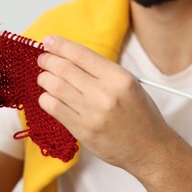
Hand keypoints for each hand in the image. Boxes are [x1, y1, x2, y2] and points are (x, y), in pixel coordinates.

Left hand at [37, 35, 173, 169]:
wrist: (150, 150)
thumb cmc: (140, 116)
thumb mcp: (130, 85)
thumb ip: (102, 72)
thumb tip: (70, 58)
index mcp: (119, 78)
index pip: (81, 54)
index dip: (60, 45)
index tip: (48, 42)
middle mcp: (105, 94)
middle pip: (65, 68)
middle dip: (47, 60)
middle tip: (42, 59)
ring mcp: (93, 113)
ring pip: (56, 87)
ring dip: (44, 79)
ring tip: (44, 78)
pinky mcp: (83, 131)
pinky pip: (54, 109)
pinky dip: (45, 99)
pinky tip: (47, 96)